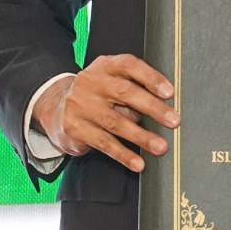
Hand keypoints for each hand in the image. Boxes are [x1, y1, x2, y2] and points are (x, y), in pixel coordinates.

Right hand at [34, 54, 179, 172]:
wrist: (56, 108)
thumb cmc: (98, 95)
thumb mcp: (112, 82)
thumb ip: (135, 89)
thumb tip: (165, 110)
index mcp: (104, 66)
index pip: (129, 65)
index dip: (151, 78)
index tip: (170, 92)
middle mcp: (90, 82)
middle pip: (125, 93)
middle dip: (153, 108)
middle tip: (174, 121)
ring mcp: (80, 105)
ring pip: (115, 122)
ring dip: (141, 136)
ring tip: (161, 147)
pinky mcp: (74, 128)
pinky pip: (103, 143)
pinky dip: (123, 154)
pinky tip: (138, 163)